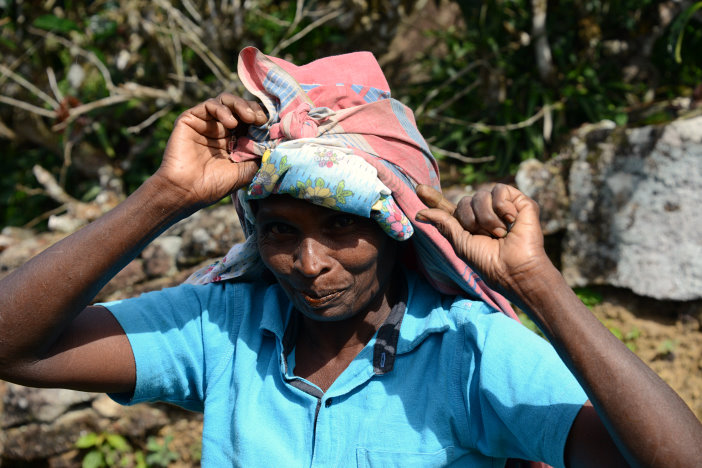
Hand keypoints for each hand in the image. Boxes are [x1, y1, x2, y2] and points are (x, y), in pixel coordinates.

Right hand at [155, 93, 267, 206]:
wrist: (186, 191)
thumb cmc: (213, 185)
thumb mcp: (244, 172)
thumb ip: (259, 157)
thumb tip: (277, 145)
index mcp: (234, 140)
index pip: (251, 121)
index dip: (262, 119)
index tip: (272, 125)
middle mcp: (221, 129)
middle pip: (240, 107)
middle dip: (254, 110)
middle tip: (261, 120)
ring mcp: (206, 123)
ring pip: (226, 101)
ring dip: (241, 105)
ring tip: (250, 118)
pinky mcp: (191, 118)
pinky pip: (209, 105)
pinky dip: (223, 110)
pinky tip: (231, 123)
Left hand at [416, 184, 551, 297]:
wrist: (513, 268)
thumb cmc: (488, 262)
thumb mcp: (460, 243)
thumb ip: (443, 223)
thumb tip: (419, 213)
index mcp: (469, 225)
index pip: (449, 208)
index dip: (434, 198)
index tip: (418, 189)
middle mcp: (485, 214)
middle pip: (464, 202)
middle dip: (470, 220)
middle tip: (486, 237)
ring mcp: (502, 207)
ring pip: (481, 196)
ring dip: (487, 218)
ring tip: (500, 234)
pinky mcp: (519, 202)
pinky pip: (500, 190)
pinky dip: (502, 207)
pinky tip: (512, 220)